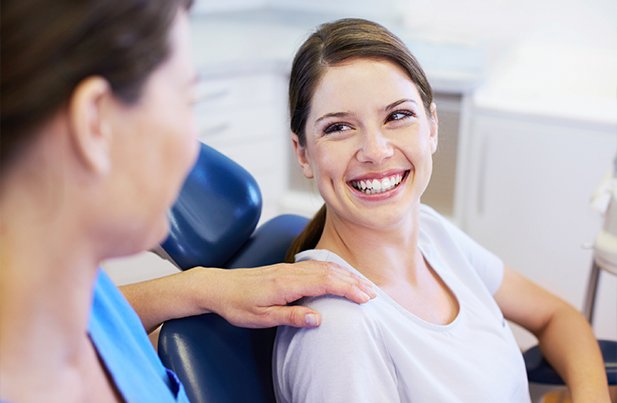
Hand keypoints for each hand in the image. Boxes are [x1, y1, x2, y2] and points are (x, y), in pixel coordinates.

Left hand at [193, 261, 376, 327]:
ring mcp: (289, 268)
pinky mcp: (286, 269)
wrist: (218, 286)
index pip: (326, 282)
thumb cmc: (237, 304)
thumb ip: (290, 316)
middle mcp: (290, 271)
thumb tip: (318, 318)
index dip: (348, 289)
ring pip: (324, 266)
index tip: (366, 298)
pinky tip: (339, 274)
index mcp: (286, 283)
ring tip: (363, 285)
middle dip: (353, 281)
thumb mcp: (261, 317)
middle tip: (373, 294)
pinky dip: (333, 270)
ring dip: (345, 274)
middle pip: (330, 272)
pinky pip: (315, 265)